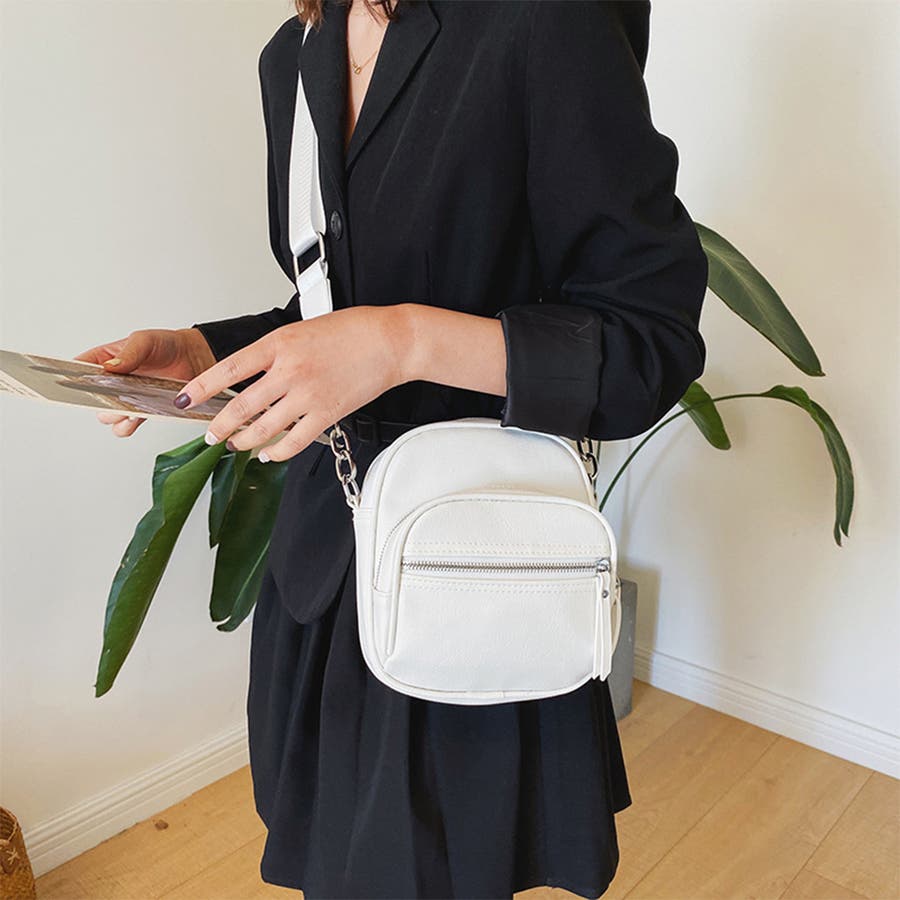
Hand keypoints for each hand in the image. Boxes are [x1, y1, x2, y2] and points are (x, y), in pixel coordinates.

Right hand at [74, 327, 216, 436]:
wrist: (194, 358)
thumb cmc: (167, 345)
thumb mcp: (145, 341)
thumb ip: (128, 353)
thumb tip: (110, 366)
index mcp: (104, 359)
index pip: (77, 369)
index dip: (70, 378)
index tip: (73, 384)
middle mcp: (111, 381)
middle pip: (89, 399)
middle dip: (98, 400)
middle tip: (111, 395)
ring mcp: (125, 397)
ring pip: (106, 416)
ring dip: (115, 415)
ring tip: (128, 406)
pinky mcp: (141, 410)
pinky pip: (125, 426)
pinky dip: (129, 424)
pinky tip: (137, 416)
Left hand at [175, 305, 413, 461]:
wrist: (390, 341)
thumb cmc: (353, 330)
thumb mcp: (303, 328)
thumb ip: (277, 350)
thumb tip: (255, 370)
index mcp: (280, 344)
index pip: (229, 368)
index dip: (202, 387)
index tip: (184, 398)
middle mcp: (290, 371)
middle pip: (241, 406)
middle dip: (219, 425)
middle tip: (210, 434)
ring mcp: (308, 395)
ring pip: (264, 428)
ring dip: (244, 440)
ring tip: (235, 444)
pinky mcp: (327, 414)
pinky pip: (294, 441)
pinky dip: (277, 452)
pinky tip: (268, 454)